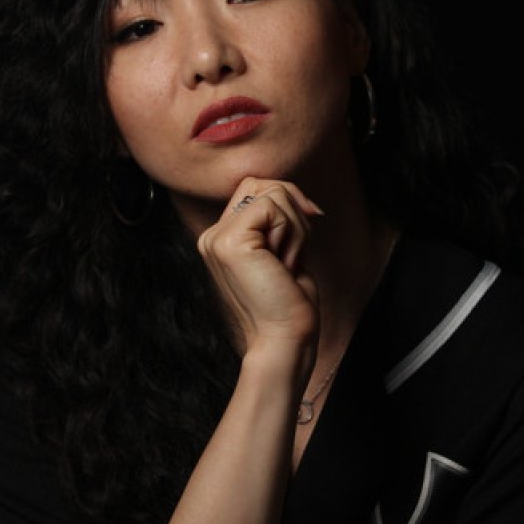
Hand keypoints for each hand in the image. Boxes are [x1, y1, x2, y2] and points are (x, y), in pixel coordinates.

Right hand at [197, 177, 324, 355]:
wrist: (284, 339)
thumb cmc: (289, 303)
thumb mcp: (285, 252)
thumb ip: (280, 223)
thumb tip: (300, 197)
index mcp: (221, 239)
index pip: (254, 188)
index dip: (288, 198)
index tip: (310, 220)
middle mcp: (212, 236)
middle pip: (263, 184)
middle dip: (294, 210)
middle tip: (294, 253)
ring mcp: (216, 238)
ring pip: (274, 194)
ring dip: (297, 228)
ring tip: (287, 263)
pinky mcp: (229, 242)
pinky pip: (273, 207)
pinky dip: (293, 233)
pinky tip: (285, 263)